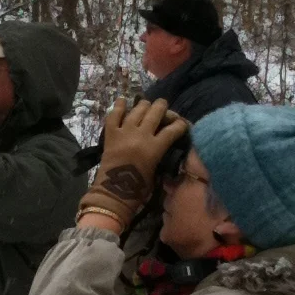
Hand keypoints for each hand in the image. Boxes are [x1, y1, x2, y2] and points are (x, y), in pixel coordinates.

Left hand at [80, 97, 188, 227]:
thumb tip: (164, 143)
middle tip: (164, 108)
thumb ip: (161, 154)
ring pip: (138, 109)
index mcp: (155, 147)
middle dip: (163, 107)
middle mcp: (141, 135)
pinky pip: (114, 115)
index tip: (183, 124)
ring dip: (145, 105)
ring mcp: (125, 132)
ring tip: (147, 106)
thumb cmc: (138, 189)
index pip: (173, 129)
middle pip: (156, 112)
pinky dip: (119, 106)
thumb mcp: (156, 171)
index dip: (181, 124)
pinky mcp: (110, 134)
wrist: (113, 193)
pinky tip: (123, 100)